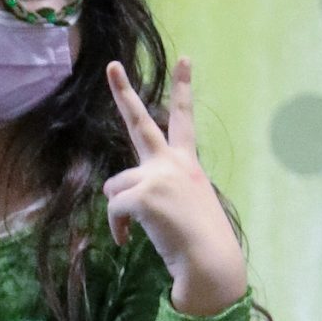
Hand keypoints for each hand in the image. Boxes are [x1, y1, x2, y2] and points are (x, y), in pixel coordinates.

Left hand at [104, 59, 248, 316]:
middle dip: (124, 92)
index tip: (185, 59)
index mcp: (186, 163)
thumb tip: (115, 194)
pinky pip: (113, 209)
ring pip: (114, 186)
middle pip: (140, 122)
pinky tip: (127, 241)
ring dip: (120, 209)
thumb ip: (159, 190)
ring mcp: (157, 176)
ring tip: (136, 229)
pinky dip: (117, 228)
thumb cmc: (199, 243)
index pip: (183, 120)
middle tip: (112, 67)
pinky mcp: (142, 195)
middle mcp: (172, 163)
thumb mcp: (185, 205)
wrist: (209, 262)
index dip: (184, 88)